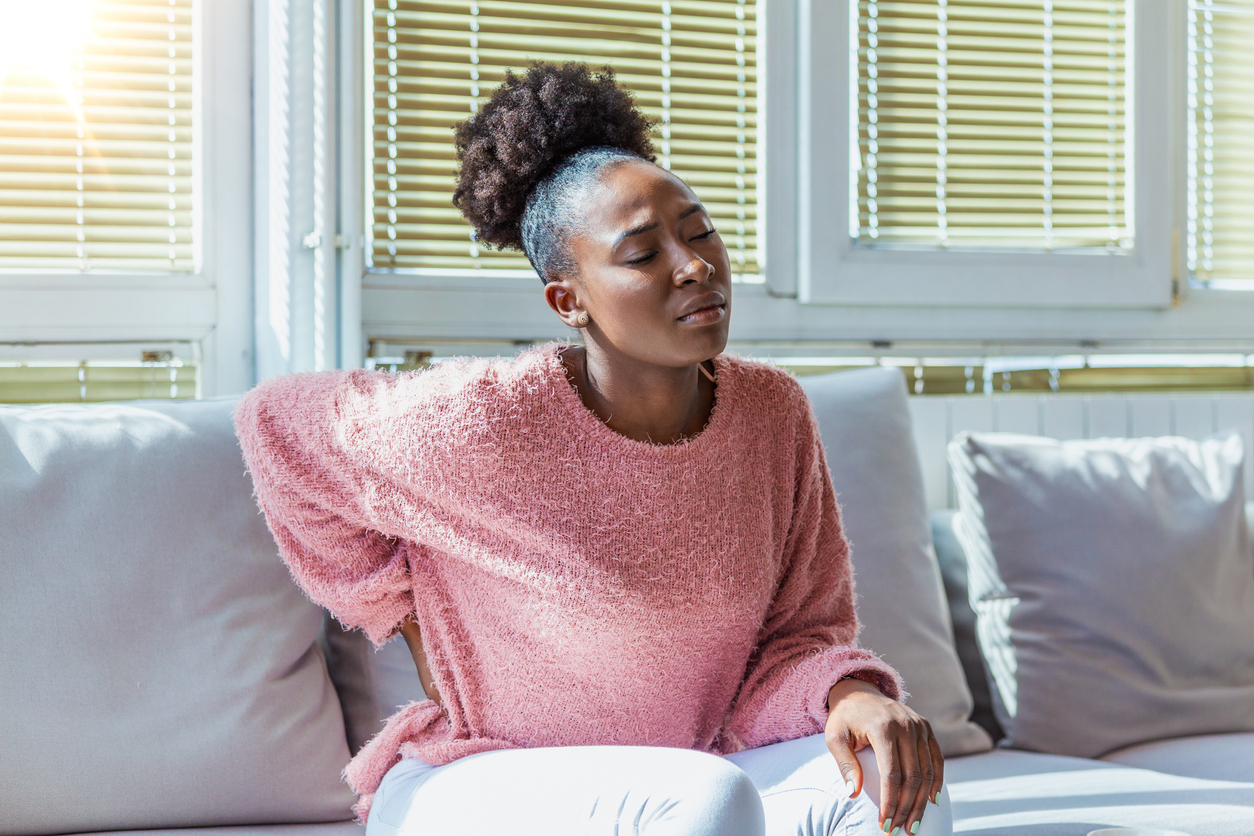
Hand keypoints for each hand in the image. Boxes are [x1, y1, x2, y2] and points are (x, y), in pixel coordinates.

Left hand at [824, 678, 943, 834]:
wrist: (858, 691)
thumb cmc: (844, 718)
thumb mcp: (835, 737)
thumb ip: (845, 764)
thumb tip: (852, 794)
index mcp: (882, 727)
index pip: (891, 774)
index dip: (889, 802)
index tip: (885, 823)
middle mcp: (905, 725)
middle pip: (912, 776)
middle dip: (907, 807)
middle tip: (900, 830)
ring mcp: (919, 725)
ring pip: (927, 770)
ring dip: (922, 801)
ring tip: (914, 823)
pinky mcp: (926, 727)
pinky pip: (936, 757)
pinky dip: (937, 780)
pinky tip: (932, 800)